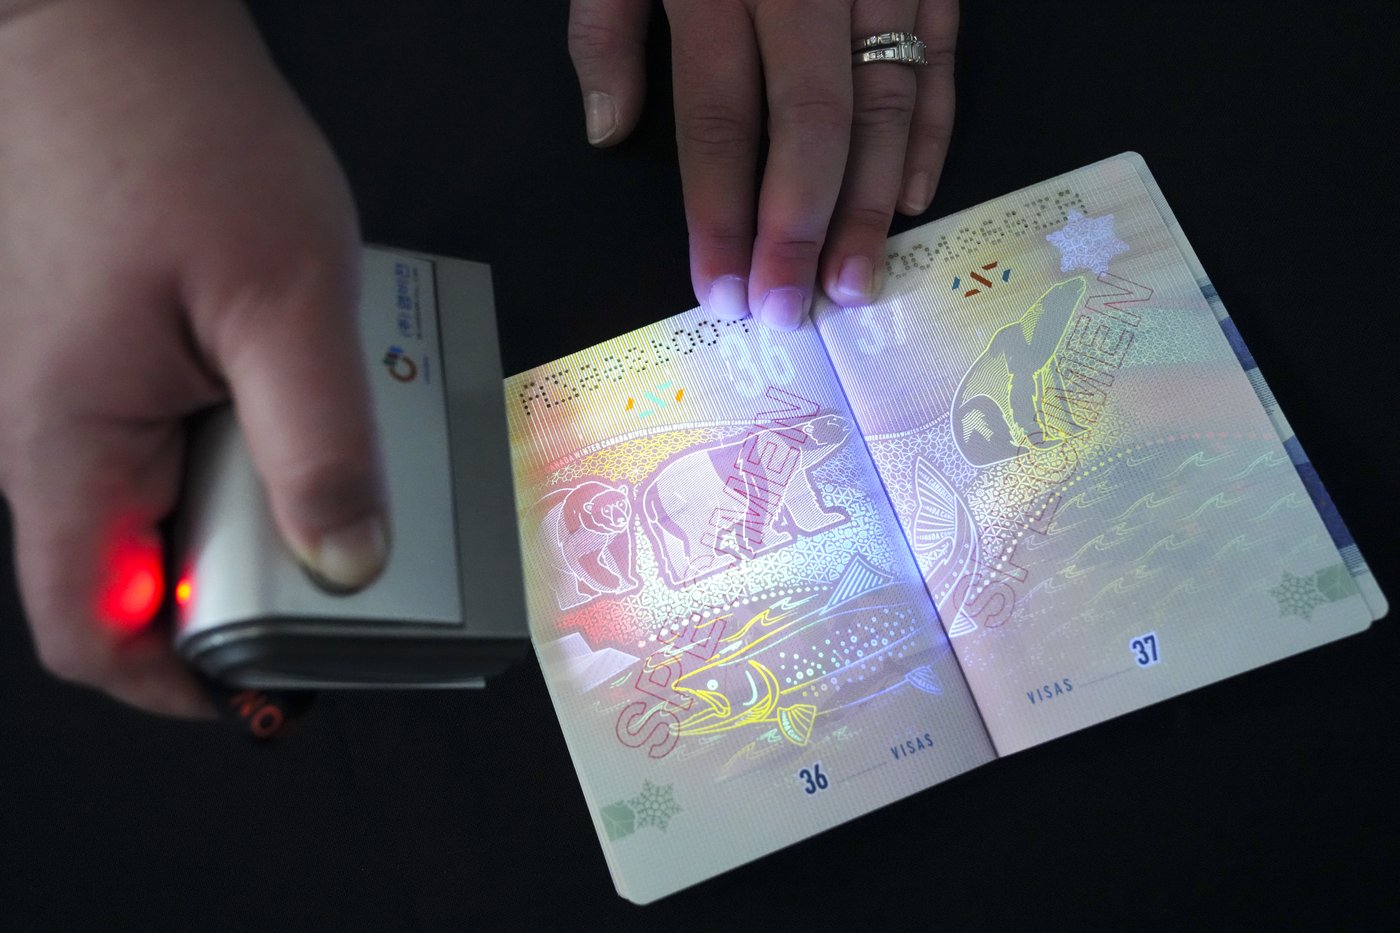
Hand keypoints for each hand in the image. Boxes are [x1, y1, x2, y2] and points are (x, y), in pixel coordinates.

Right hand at [0, 0, 387, 715]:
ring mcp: (73, 389)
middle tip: (344, 550)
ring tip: (332, 450)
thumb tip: (350, 562)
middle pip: (140, 574)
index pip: (90, 629)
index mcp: (70, 441)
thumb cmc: (176, 133)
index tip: (264, 695)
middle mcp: (48, 429)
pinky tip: (295, 391)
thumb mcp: (288, 301)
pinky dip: (241, 439)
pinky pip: (172, 434)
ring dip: (254, 502)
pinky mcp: (105, 352)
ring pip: (163, 501)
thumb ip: (322, 444)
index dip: (177, 686)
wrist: (108, 29)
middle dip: (246, 583)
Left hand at [569, 0, 957, 327]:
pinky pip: (940, 49)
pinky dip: (931, 126)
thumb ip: (605, 24)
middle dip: (801, 225)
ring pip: (884, 97)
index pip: (720, 118)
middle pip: (810, 121)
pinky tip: (917, 196)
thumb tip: (606, 131)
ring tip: (855, 280)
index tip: (723, 288)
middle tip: (794, 312)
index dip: (721, 211)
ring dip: (872, 199)